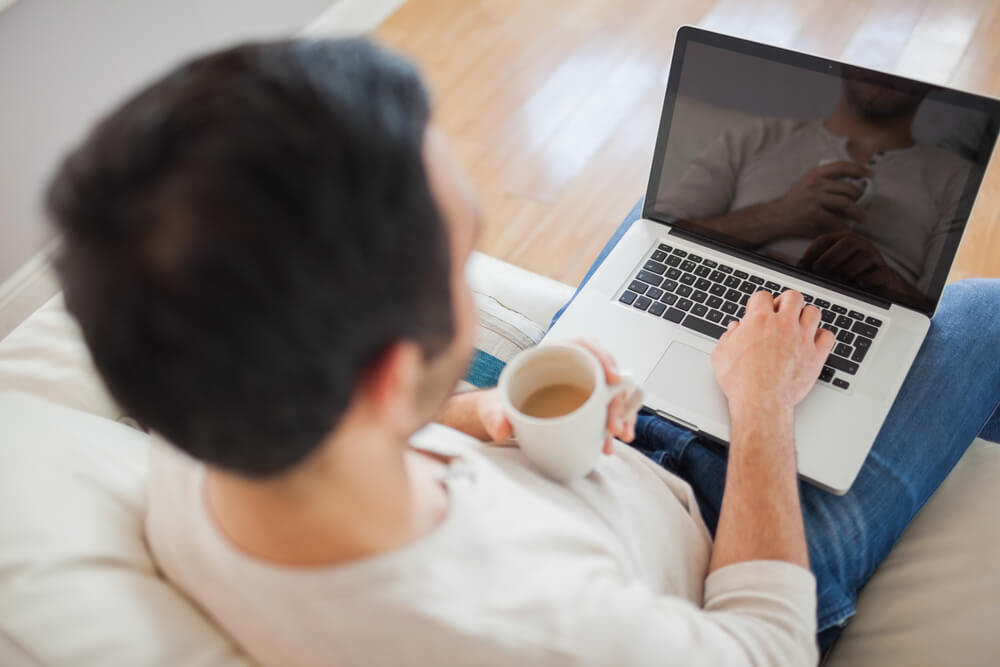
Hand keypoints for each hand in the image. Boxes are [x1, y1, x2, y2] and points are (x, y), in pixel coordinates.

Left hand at [477, 339, 636, 453]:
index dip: (604, 358)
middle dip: (617, 399)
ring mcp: (582, 388)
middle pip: (605, 375)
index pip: (586, 346)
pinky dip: (614, 425)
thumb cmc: (502, 402)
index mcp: (553, 355)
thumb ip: (494, 415)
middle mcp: (572, 369)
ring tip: (618, 435)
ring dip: (621, 414)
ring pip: (611, 395)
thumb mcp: (494, 406)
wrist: (502, 416)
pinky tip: (611, 442)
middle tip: (613, 424)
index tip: (613, 377)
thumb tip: (502, 428)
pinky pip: (606, 412)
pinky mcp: (585, 407)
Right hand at [711, 290, 834, 416]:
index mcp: (759, 321)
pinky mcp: (816, 355)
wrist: (760, 402)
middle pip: (793, 296)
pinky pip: (828, 336)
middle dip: (786, 302)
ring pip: (813, 312)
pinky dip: (822, 337)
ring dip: (805, 316)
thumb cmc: (741, 382)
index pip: (763, 296)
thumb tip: (735, 329)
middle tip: (781, 313)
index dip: (759, 303)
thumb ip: (728, 337)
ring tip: (798, 325)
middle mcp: (783, 325)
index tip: (758, 311)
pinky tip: (812, 341)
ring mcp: (802, 339)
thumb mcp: (721, 355)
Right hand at [763, 161, 868, 238]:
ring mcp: (813, 198)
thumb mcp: (806, 183)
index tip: (869, 176)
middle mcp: (815, 183)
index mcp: (815, 173)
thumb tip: (852, 185)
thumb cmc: (793, 202)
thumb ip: (825, 180)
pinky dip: (844, 226)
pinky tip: (848, 230)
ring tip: (861, 217)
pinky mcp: (813, 213)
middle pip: (847, 187)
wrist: (776, 216)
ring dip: (857, 211)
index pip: (842, 166)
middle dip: (861, 197)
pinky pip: (836, 220)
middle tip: (866, 203)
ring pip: (846, 202)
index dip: (859, 169)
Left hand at [798, 230, 916, 293]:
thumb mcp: (832, 263)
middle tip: (818, 271)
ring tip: (836, 281)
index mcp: (843, 240)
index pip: (826, 240)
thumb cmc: (849, 272)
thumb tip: (785, 262)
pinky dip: (865, 281)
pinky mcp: (884, 272)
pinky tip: (856, 285)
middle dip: (830, 258)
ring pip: (862, 259)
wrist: (880, 281)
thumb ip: (813, 262)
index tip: (801, 265)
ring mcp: (874, 257)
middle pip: (846, 244)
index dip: (812, 251)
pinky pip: (875, 275)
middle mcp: (860, 245)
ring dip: (846, 271)